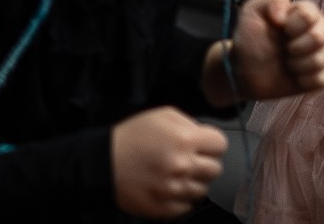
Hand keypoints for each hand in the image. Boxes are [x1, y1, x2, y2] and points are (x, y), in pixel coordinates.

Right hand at [111, 106, 225, 217]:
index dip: (212, 145)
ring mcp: (173, 189)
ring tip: (178, 176)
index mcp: (186, 140)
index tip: (204, 147)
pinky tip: (171, 189)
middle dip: (205, 164)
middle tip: (191, 161)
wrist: (101, 163)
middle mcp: (183, 165)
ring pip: (203, 190)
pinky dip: (182, 200)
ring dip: (194, 183)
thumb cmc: (131, 137)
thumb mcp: (163, 116)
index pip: (221, 145)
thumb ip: (190, 123)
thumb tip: (205, 135)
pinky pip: (187, 207)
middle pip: (215, 169)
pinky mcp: (162, 207)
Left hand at [227, 0, 323, 99]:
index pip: (311, 14)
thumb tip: (286, 14)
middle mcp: (317, 31)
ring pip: (322, 58)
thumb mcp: (252, 11)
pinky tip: (294, 77)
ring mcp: (320, 54)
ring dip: (298, 64)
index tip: (280, 29)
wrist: (243, 72)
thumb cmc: (250, 40)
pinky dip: (304, 80)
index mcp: (304, 14)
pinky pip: (322, 78)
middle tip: (284, 49)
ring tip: (286, 63)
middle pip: (321, 35)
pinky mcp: (318, 76)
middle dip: (297, 46)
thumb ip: (272, 0)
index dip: (294, 24)